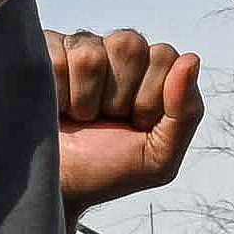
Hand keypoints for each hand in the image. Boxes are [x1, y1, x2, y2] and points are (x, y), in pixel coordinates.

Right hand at [51, 29, 204, 213]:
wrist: (58, 188)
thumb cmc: (107, 169)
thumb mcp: (159, 156)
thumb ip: (186, 112)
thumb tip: (191, 59)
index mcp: (152, 70)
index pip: (164, 56)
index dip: (150, 97)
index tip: (136, 124)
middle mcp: (116, 51)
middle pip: (129, 45)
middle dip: (118, 97)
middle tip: (106, 120)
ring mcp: (79, 46)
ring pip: (90, 56)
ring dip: (83, 100)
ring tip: (79, 118)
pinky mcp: (43, 49)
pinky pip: (54, 59)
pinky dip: (55, 94)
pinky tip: (55, 106)